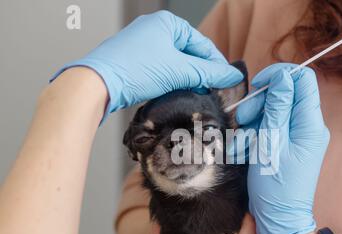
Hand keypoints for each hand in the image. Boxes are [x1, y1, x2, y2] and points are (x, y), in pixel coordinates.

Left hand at [51, 10, 242, 119]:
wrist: (99, 83)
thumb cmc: (134, 69)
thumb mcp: (179, 70)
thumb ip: (209, 73)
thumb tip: (231, 77)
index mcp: (168, 22)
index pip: (202, 43)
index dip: (217, 64)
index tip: (228, 81)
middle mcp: (156, 30)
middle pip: (190, 53)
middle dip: (203, 72)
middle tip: (214, 90)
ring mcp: (145, 45)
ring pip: (177, 62)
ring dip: (189, 78)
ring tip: (199, 93)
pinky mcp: (137, 61)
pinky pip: (164, 69)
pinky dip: (174, 80)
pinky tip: (180, 92)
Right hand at [236, 64, 329, 233]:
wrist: (279, 217)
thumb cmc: (275, 186)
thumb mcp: (271, 143)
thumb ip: (277, 108)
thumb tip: (283, 77)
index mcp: (310, 124)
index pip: (303, 80)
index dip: (280, 76)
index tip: (257, 85)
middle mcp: (308, 127)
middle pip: (285, 94)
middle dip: (260, 102)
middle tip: (242, 118)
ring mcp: (299, 137)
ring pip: (274, 112)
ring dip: (253, 121)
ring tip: (241, 142)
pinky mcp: (288, 145)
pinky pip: (272, 128)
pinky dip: (256, 135)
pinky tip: (244, 150)